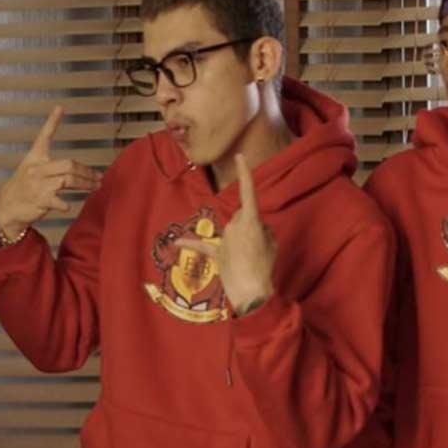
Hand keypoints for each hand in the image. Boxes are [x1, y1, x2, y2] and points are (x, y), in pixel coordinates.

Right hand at [0, 106, 102, 238]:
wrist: (8, 207)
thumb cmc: (24, 188)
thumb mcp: (32, 170)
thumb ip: (53, 167)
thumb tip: (77, 167)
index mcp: (35, 159)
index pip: (43, 136)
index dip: (52, 122)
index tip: (60, 107)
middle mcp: (36, 169)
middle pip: (68, 164)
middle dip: (87, 171)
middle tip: (98, 177)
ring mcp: (38, 185)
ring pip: (68, 180)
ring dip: (85, 184)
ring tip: (95, 186)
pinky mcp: (40, 200)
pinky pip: (59, 200)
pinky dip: (66, 204)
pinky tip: (69, 205)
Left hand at [174, 154, 274, 314]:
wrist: (251, 292)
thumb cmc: (265, 267)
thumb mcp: (272, 243)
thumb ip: (262, 229)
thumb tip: (253, 228)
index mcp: (251, 221)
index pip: (248, 192)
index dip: (245, 173)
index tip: (240, 156)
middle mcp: (234, 225)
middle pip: (243, 217)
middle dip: (251, 227)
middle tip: (259, 248)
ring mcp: (224, 239)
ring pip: (234, 231)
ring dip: (241, 240)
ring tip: (249, 259)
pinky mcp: (216, 253)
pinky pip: (202, 246)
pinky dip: (189, 243)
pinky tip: (175, 242)